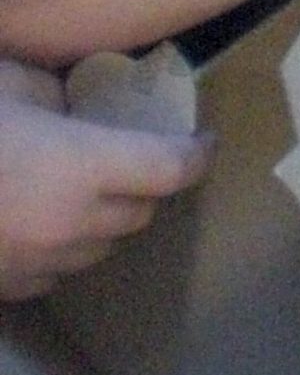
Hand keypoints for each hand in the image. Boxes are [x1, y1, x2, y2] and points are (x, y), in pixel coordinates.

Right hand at [0, 62, 211, 298]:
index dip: (197, 153)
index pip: (172, 169)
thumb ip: (53, 94)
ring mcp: (35, 265)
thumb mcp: (8, 83)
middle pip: (141, 213)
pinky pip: (53, 272)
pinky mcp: (3, 290)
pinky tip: (34, 220)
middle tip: (136, 155)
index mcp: (84, 166)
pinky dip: (60, 247)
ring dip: (105, 220)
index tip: (204, 138)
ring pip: (100, 250)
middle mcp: (72, 224)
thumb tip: (71, 107)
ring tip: (85, 188)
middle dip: (148, 184)